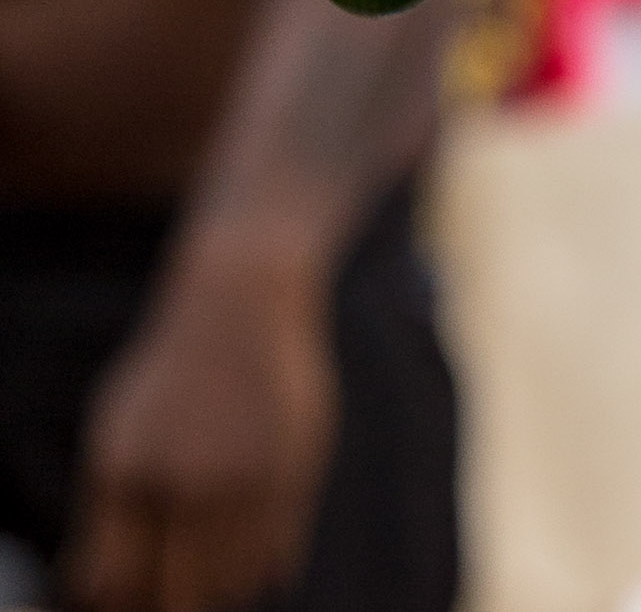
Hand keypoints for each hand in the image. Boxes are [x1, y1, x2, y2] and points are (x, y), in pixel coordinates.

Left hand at [66, 239, 337, 611]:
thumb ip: (108, 511)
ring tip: (216, 584)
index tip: (136, 597)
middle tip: (181, 595)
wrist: (244, 303)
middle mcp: (184, 479)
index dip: (124, 601)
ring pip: (232, 580)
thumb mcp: (118, 430)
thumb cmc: (173, 371)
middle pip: (179, 592)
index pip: (116, 580)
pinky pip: (278, 554)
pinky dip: (263, 570)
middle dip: (176, 604)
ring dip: (222, 592)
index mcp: (126, 469)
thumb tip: (99, 592)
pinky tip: (254, 567)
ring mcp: (245, 477)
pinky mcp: (295, 472)